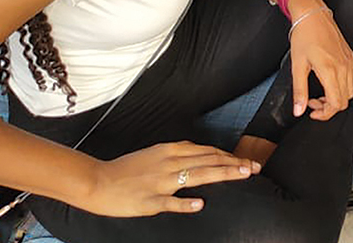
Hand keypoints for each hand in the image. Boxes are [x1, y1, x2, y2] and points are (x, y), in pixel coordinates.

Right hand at [81, 142, 259, 215]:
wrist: (97, 180)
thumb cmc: (125, 169)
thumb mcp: (155, 153)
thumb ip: (178, 153)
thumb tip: (200, 153)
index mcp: (170, 151)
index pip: (207, 151)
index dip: (229, 155)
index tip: (246, 160)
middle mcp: (169, 163)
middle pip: (208, 161)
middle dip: (235, 163)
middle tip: (256, 167)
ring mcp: (160, 182)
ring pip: (197, 176)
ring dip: (222, 174)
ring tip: (243, 174)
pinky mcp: (149, 201)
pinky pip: (170, 202)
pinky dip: (185, 203)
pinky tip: (200, 203)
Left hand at [287, 0, 352, 120]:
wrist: (313, 15)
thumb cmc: (304, 36)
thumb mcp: (297, 66)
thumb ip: (300, 91)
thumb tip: (298, 110)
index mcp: (330, 70)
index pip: (336, 104)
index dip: (324, 114)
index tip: (312, 111)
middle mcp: (343, 67)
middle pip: (345, 101)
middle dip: (329, 107)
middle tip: (313, 102)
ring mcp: (349, 62)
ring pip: (351, 91)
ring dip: (337, 98)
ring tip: (320, 93)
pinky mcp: (350, 57)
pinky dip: (343, 87)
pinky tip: (329, 82)